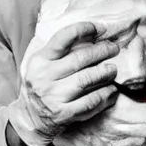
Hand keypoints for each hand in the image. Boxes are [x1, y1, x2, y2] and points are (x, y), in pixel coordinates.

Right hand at [8, 16, 119, 145]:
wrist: (31, 118)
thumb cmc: (42, 84)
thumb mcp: (43, 64)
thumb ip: (61, 51)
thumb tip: (93, 37)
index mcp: (40, 60)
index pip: (63, 38)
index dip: (84, 29)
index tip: (101, 28)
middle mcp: (45, 77)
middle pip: (79, 59)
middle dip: (101, 51)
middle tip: (114, 49)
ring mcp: (54, 97)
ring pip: (86, 80)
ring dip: (104, 73)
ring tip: (113, 69)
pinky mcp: (63, 114)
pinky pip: (89, 103)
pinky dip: (104, 96)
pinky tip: (112, 91)